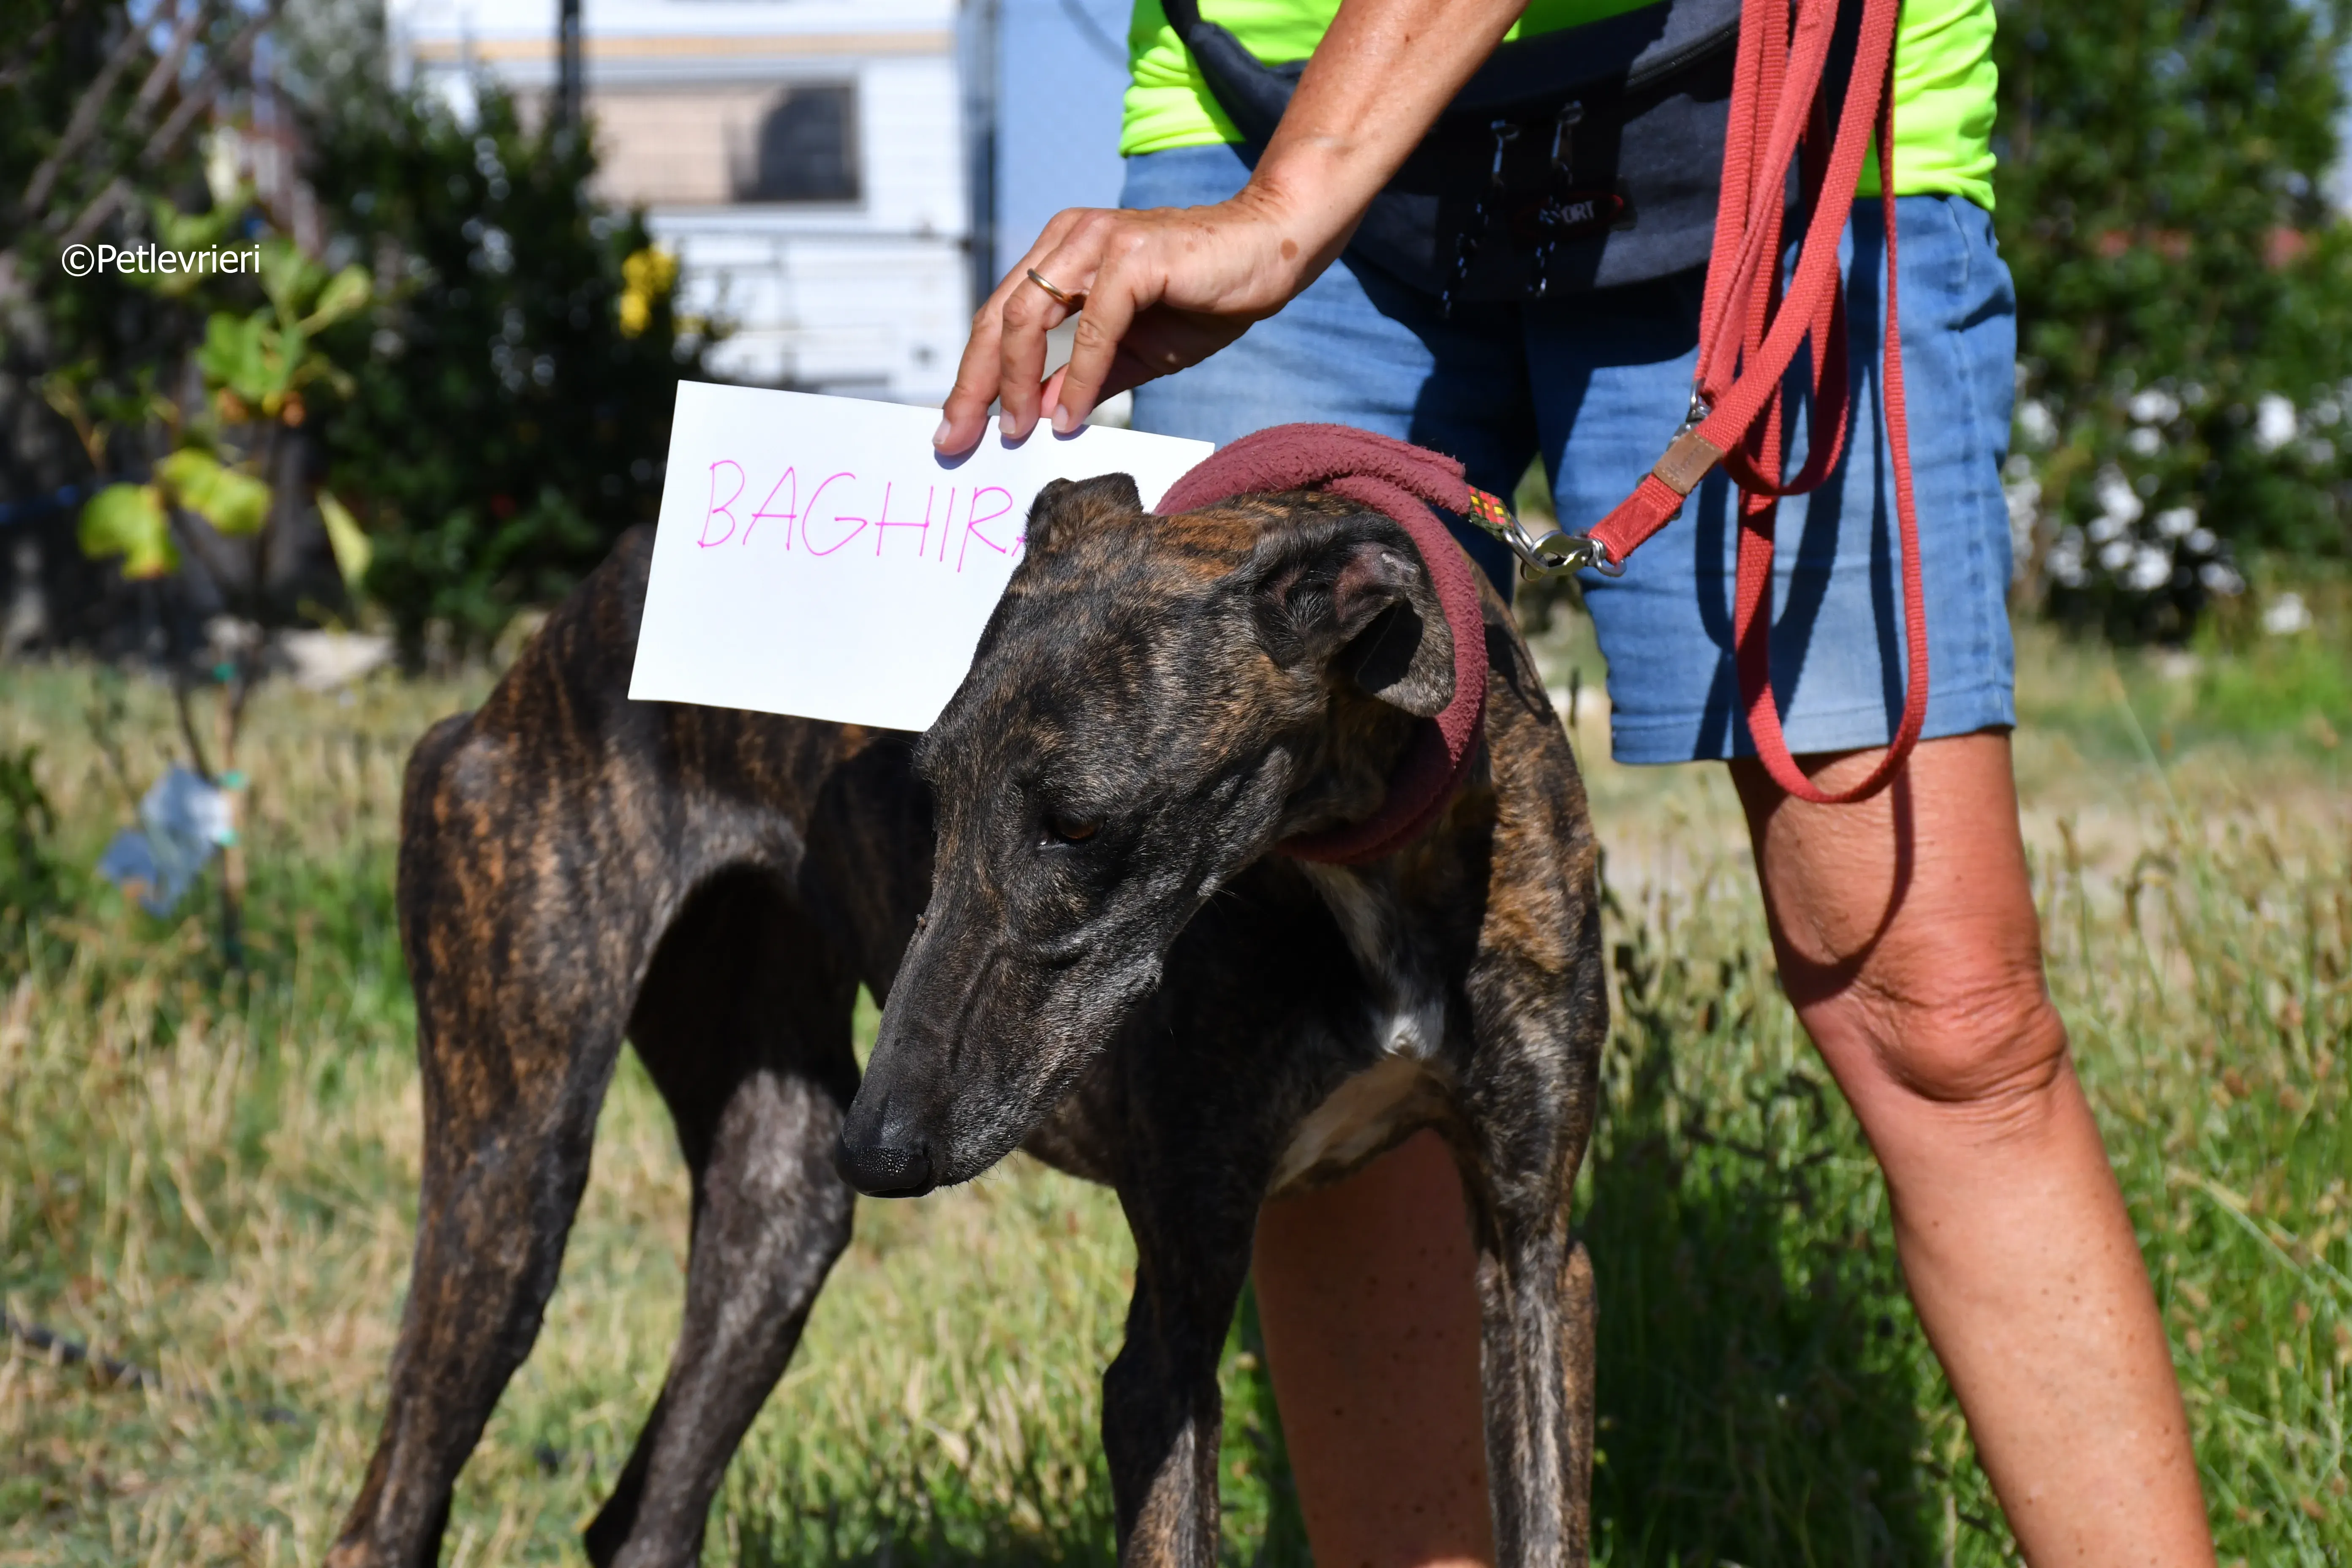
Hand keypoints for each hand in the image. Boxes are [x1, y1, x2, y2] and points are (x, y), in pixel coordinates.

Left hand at [933, 185, 1325, 452]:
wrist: (1268, 252)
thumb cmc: (1201, 297)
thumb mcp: (1131, 350)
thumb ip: (1085, 376)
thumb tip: (1039, 416)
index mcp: (1061, 255)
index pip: (1000, 318)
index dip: (973, 376)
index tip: (956, 430)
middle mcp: (1069, 239)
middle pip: (999, 317)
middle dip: (973, 384)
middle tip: (956, 439)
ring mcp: (1099, 241)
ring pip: (1030, 316)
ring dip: (1015, 381)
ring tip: (1014, 432)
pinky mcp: (1133, 255)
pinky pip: (1092, 327)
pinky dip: (1077, 376)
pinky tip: (1067, 416)